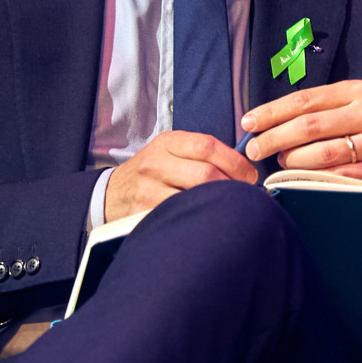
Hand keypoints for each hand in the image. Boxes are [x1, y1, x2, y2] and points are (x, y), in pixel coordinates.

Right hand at [103, 130, 258, 219]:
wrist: (111, 194)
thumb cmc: (152, 173)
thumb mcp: (170, 152)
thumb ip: (201, 154)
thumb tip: (244, 167)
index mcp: (167, 142)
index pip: (208, 146)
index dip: (236, 162)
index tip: (250, 176)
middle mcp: (156, 163)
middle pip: (206, 174)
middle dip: (232, 186)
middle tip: (243, 196)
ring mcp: (148, 189)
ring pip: (195, 197)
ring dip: (218, 204)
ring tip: (228, 208)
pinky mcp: (144, 212)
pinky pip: (182, 216)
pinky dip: (200, 218)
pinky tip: (208, 220)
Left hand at [241, 80, 361, 188]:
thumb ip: (327, 108)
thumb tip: (275, 122)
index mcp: (360, 91)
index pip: (304, 100)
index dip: (271, 112)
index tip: (249, 123)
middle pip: (307, 126)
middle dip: (273, 139)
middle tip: (254, 150)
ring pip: (320, 154)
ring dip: (291, 162)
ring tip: (280, 165)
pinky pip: (339, 178)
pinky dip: (313, 181)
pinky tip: (300, 181)